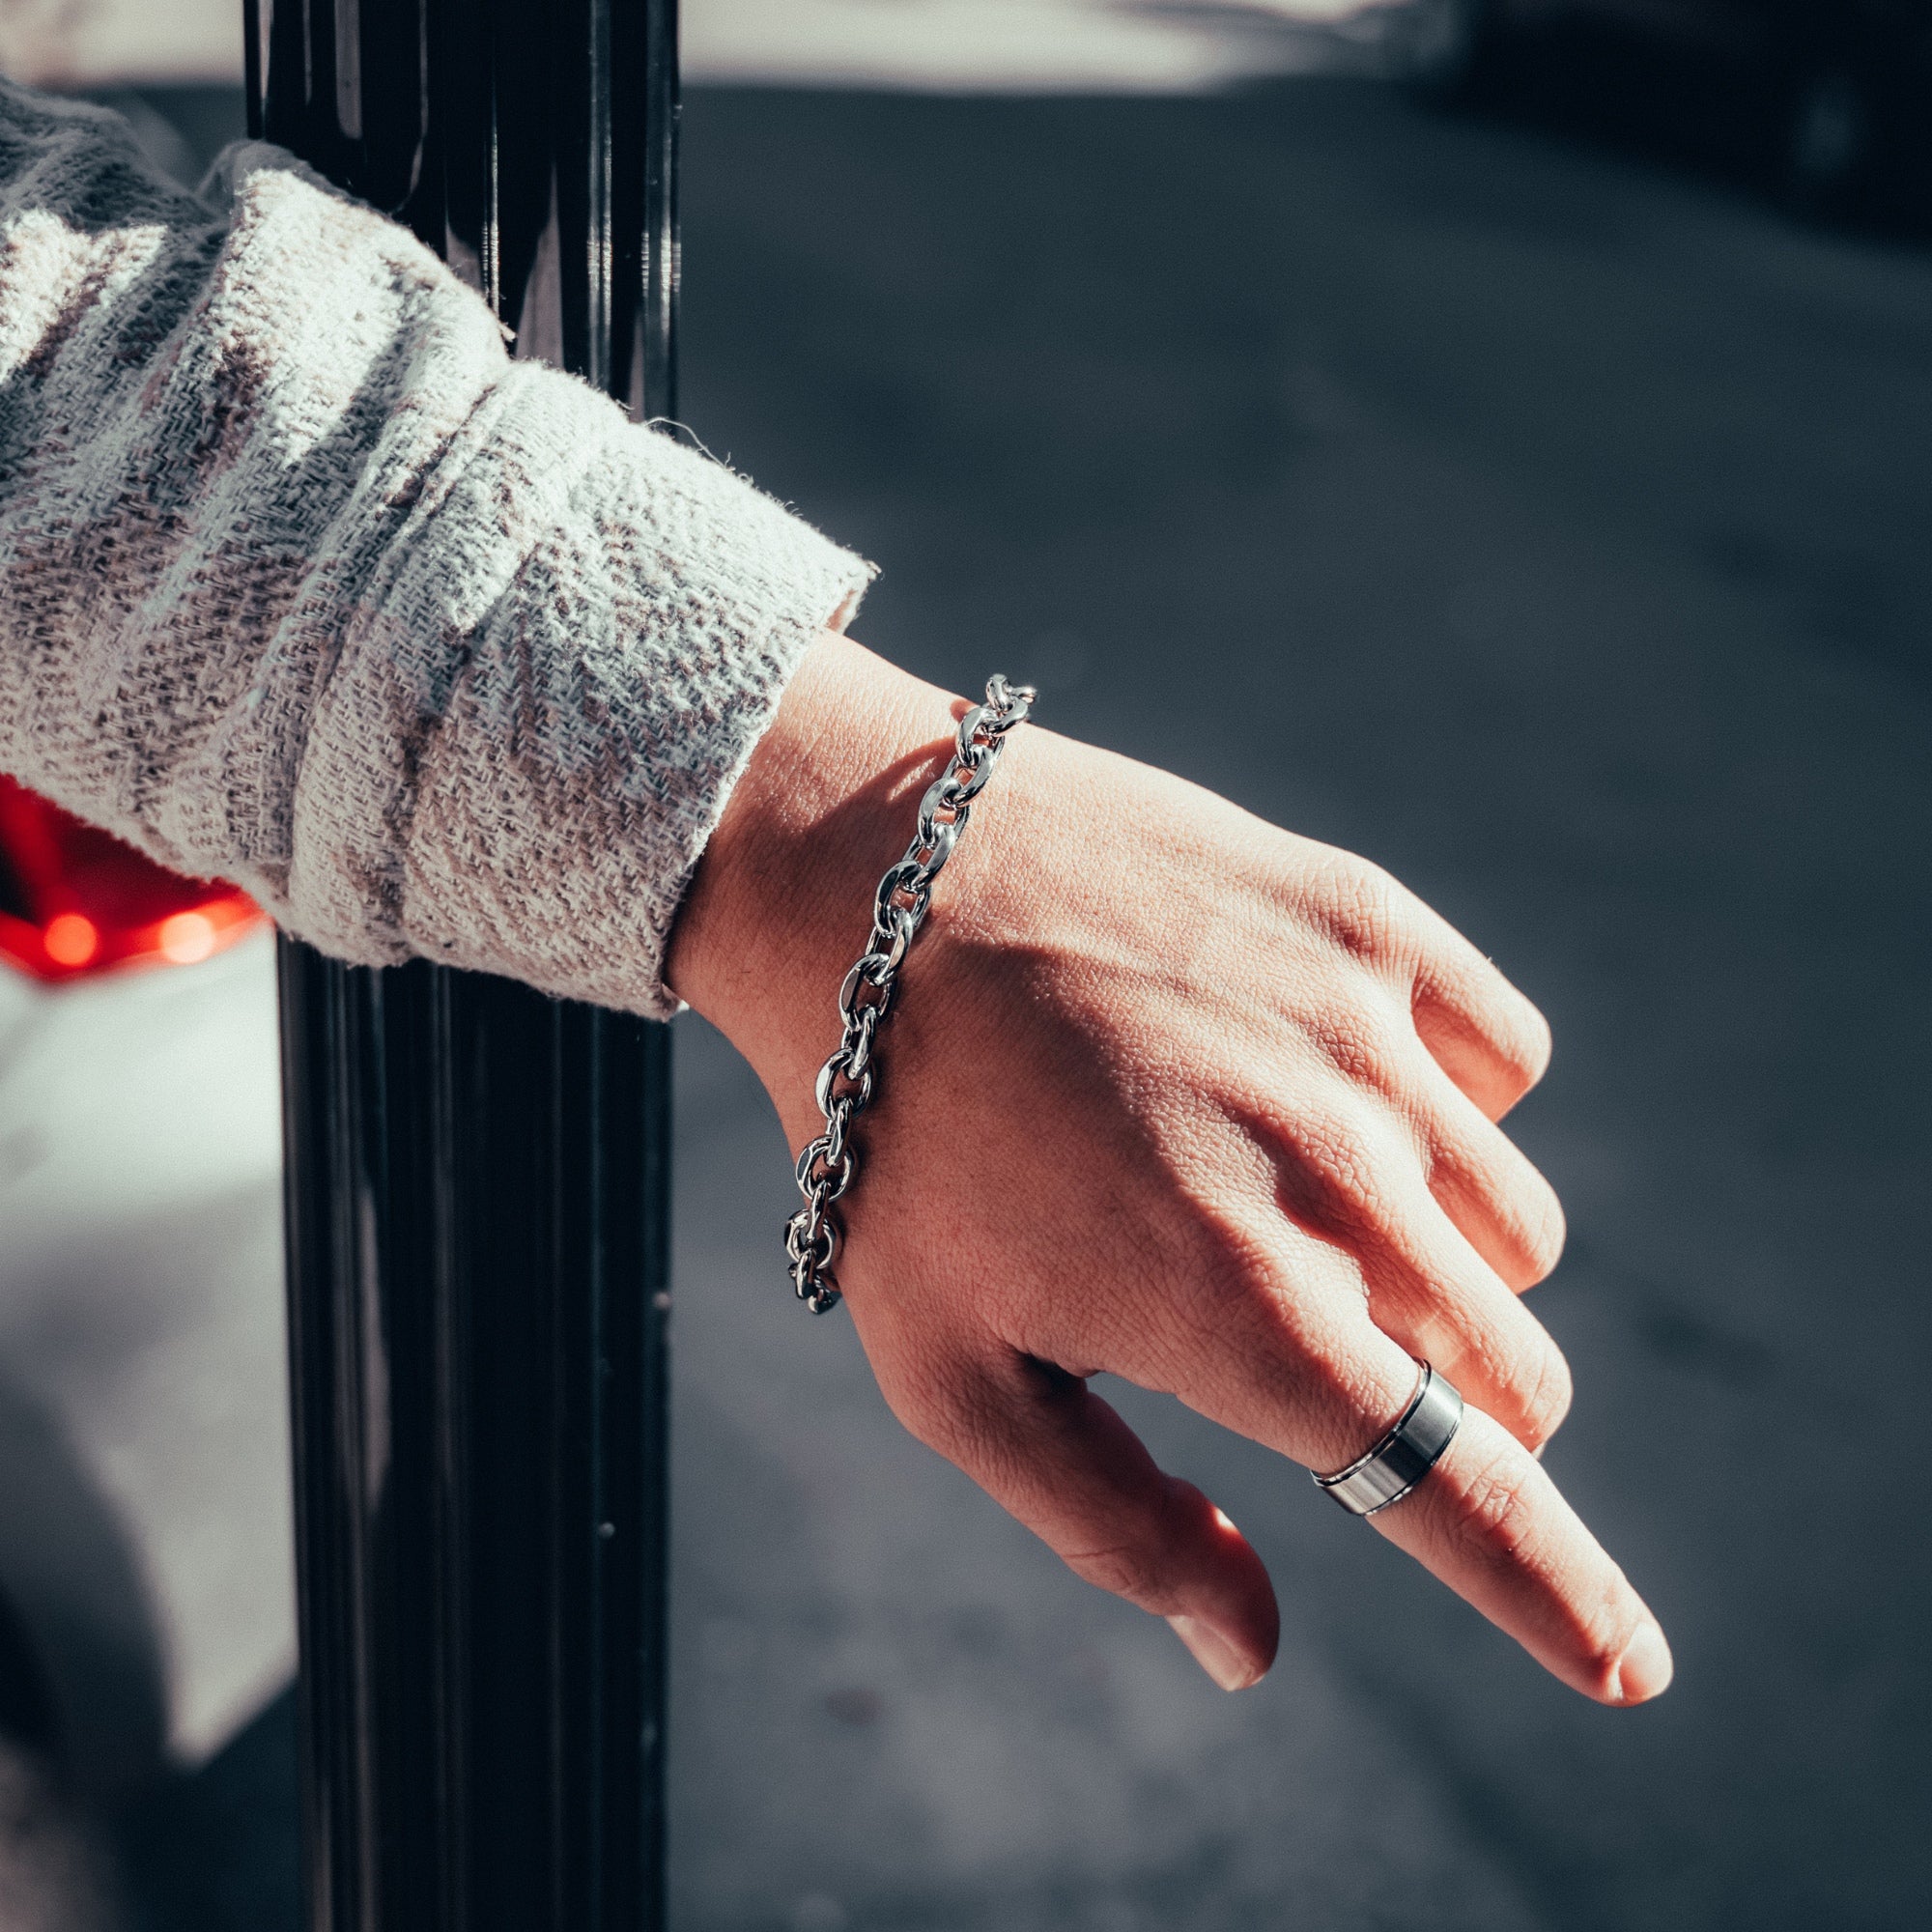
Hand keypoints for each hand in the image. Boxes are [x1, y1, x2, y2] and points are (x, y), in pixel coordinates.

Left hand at [667, 636, 1671, 1702]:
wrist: (873, 892)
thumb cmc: (903, 1152)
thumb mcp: (954, 1372)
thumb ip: (1113, 1527)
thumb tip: (1249, 1651)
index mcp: (1236, 1309)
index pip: (1461, 1489)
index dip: (1562, 1601)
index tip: (1630, 1672)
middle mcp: (1334, 1172)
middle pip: (1514, 1368)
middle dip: (1441, 1397)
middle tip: (1305, 1329)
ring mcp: (1364, 1034)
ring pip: (1517, 1227)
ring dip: (1437, 1251)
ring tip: (1279, 1183)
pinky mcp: (1371, 922)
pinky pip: (1505, 1061)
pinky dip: (1444, 1101)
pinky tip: (1321, 1073)